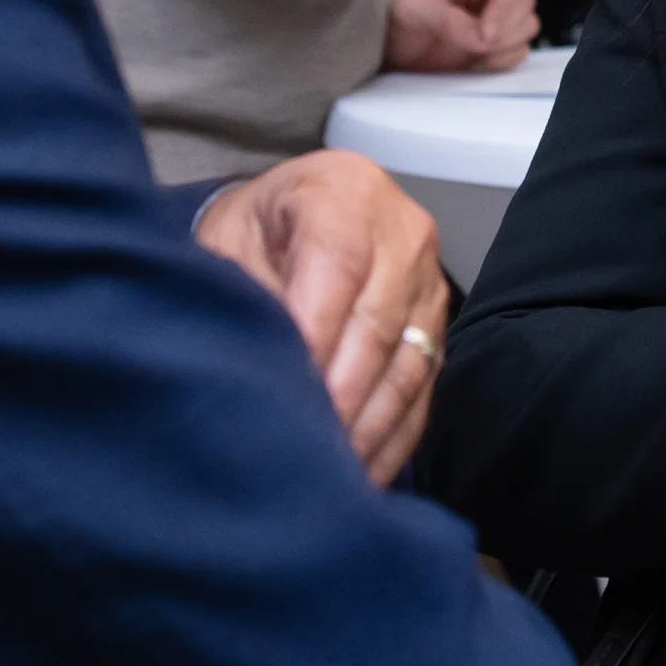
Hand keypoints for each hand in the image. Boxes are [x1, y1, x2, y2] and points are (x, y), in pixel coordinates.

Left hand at [196, 150, 452, 484]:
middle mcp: (401, 230)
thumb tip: (263, 366)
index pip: (339, 265)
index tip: (288, 393)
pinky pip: (424, 388)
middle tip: (303, 449)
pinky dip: (391, 436)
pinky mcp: (436, 325)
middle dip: (339, 394)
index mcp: (345, 192)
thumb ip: (246, 296)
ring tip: (329, 472)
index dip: (314, 334)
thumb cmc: (253, 231)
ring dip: (367, 426)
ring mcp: (428, 280)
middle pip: (380, 323)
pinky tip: (360, 472)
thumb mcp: (229, 244)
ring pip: (408, 364)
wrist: (288, 217)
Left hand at [383, 0, 538, 72]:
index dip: (503, 6)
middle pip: (524, 0)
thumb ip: (448, 20)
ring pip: (528, 24)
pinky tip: (476, 62)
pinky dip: (503, 60)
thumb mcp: (413, 11)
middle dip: (505, 28)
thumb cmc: (396, 20)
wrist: (390, 49)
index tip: (484, 34)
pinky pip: (520, 49)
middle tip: (478, 46)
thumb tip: (482, 37)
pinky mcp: (497, 40)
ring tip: (475, 53)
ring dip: (506, 44)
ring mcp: (496, 14)